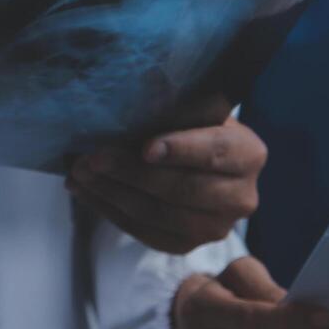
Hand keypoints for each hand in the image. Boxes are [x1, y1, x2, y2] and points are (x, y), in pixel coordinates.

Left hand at [68, 115, 266, 253]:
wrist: (199, 165)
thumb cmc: (192, 129)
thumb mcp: (192, 110)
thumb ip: (172, 102)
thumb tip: (137, 83)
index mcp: (248, 154)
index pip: (216, 152)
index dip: (181, 150)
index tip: (145, 147)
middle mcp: (240, 197)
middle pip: (182, 189)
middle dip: (130, 172)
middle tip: (92, 157)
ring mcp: (215, 227)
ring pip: (157, 213)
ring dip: (112, 193)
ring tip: (79, 172)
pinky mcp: (186, 245)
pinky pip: (143, 231)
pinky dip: (110, 210)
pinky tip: (86, 191)